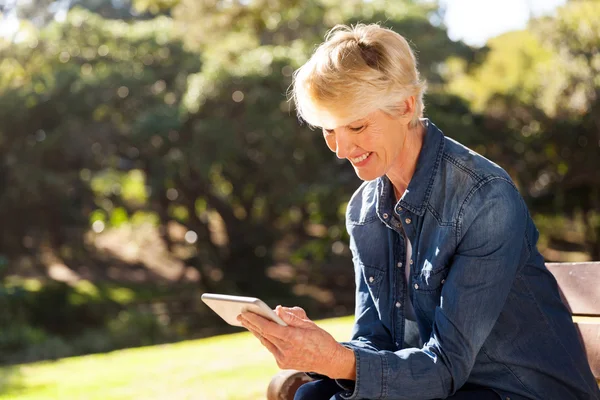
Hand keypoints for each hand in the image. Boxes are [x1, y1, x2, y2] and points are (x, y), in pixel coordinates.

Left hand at [237, 306, 355, 379]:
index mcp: (294, 338)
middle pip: (264, 335)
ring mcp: (283, 359)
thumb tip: (278, 309)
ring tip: (246, 321)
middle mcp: (286, 350)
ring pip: (265, 341)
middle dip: (251, 324)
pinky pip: (270, 348)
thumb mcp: (310, 324)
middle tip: (240, 314)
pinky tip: (258, 330)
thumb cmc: (321, 339)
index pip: (269, 328)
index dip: (256, 320)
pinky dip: (264, 338)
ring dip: (255, 331)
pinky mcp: (282, 363)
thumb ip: (292, 317)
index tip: (246, 312)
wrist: (329, 361)